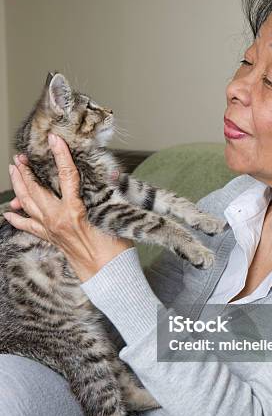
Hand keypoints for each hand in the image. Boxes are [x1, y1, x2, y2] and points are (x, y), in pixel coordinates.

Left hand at [3, 133, 133, 281]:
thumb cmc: (116, 249)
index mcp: (75, 211)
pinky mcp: (51, 239)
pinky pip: (28, 227)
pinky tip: (9, 212)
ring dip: (19, 186)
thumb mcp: (116, 216)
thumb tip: (111, 175)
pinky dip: (18, 218)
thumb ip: (110, 195)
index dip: (60, 155)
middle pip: (36, 189)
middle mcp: (58, 220)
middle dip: (27, 170)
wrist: (109, 276)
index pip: (66, 176)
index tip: (54, 139)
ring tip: (14, 171)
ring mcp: (51, 230)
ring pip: (28, 204)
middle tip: (21, 156)